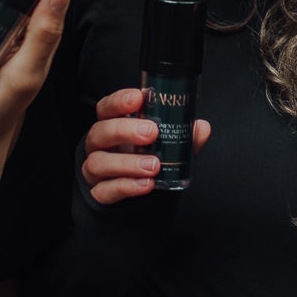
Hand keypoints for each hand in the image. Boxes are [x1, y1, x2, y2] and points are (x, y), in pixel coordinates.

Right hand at [79, 85, 215, 204]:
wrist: (137, 198)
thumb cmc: (145, 161)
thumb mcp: (164, 146)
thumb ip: (181, 137)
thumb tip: (201, 128)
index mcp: (112, 126)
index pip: (107, 107)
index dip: (119, 101)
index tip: (138, 98)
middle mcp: (100, 146)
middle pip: (100, 132)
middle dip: (124, 130)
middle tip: (151, 133)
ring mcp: (95, 171)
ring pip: (98, 162)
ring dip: (127, 163)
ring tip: (154, 165)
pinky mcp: (98, 193)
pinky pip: (104, 191)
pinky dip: (126, 186)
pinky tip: (146, 183)